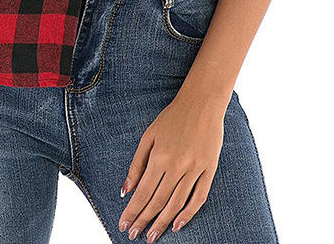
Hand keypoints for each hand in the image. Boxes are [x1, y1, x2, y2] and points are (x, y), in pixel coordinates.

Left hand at [118, 92, 224, 240]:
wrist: (202, 103)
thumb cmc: (172, 118)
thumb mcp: (149, 136)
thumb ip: (137, 164)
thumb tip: (126, 190)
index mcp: (160, 157)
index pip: (143, 192)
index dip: (133, 211)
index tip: (124, 224)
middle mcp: (177, 166)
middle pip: (158, 201)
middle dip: (144, 220)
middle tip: (134, 236)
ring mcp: (195, 169)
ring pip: (177, 203)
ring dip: (163, 222)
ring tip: (152, 236)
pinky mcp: (209, 170)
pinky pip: (198, 197)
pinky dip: (188, 213)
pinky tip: (178, 225)